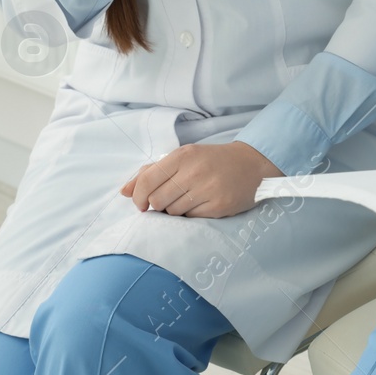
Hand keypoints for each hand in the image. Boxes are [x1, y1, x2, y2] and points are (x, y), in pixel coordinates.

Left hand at [118, 141, 281, 218]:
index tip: (142, 202)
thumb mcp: (184, 158)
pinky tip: (201, 204)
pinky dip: (191, 215)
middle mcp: (194, 171)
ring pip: (172, 212)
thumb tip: (123, 191)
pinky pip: (190, 219)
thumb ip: (152, 172)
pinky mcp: (218, 206)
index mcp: (183, 156)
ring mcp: (207, 189)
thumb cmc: (212, 161)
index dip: (138, 196)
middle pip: (157, 201)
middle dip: (158, 205)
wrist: (252, 164)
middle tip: (171, 198)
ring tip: (189, 199)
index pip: (146, 182)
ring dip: (175, 210)